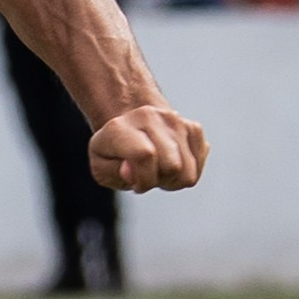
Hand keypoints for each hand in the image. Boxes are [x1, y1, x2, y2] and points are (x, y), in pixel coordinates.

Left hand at [88, 101, 207, 195]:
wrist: (129, 126)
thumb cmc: (113, 152)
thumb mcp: (100, 168)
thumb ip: (112, 173)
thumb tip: (132, 170)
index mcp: (119, 127)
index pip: (145, 155)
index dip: (143, 179)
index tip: (134, 182)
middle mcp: (149, 117)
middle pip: (172, 166)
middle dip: (159, 181)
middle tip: (146, 176)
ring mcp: (175, 120)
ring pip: (188, 171)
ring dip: (173, 180)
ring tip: (158, 171)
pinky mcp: (193, 128)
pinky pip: (198, 165)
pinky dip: (186, 172)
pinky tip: (170, 164)